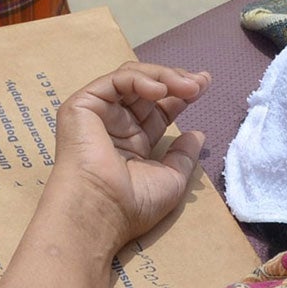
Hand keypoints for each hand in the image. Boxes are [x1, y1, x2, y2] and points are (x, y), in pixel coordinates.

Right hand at [53, 64, 209, 246]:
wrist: (100, 211)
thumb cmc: (132, 204)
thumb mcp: (171, 179)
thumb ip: (184, 155)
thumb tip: (198, 134)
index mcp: (133, 142)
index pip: (158, 108)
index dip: (181, 94)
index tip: (204, 86)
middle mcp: (115, 125)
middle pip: (147, 88)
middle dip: (176, 80)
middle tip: (201, 82)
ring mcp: (97, 113)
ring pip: (131, 79)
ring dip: (164, 77)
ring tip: (188, 86)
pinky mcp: (81, 106)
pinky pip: (114, 81)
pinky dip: (140, 79)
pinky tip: (161, 90)